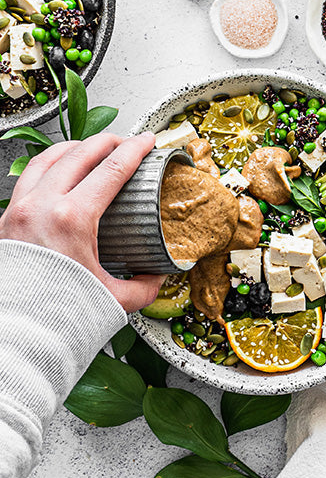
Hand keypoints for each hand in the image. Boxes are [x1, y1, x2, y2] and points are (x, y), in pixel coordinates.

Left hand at [0, 132, 163, 312]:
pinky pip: (28, 177)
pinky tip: (59, 170)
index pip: (111, 169)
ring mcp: (19, 210)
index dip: (135, 150)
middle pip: (80, 154)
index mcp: (72, 219)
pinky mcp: (6, 220)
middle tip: (125, 142)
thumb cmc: (56, 318)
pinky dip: (49, 165)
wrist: (16, 336)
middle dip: (107, 141)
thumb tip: (158, 274)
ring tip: (91, 148)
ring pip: (48, 158)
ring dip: (74, 147)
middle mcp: (42, 206)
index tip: (147, 141)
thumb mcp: (115, 301)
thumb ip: (143, 285)